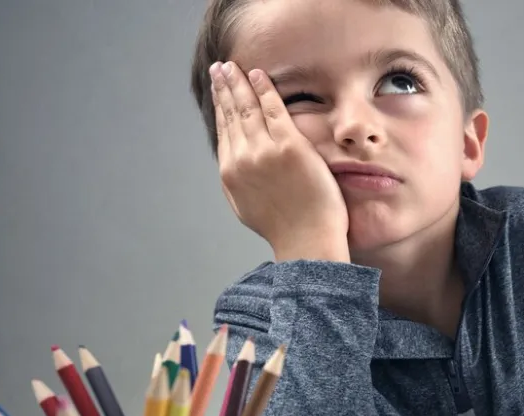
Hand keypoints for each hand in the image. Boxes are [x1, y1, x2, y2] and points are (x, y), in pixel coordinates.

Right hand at [211, 61, 348, 261]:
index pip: (223, 130)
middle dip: (224, 88)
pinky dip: (264, 89)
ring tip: (233, 67)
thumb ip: (238, 181)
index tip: (217, 90)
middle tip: (220, 69)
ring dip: (239, 83)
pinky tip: (259, 75)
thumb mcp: (246, 206)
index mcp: (231, 173)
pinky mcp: (290, 146)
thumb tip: (232, 165)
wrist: (307, 240)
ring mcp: (265, 151)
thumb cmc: (284, 228)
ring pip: (248, 108)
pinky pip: (274, 109)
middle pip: (231, 114)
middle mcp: (242, 159)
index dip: (219, 107)